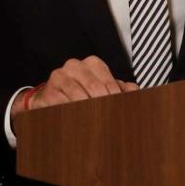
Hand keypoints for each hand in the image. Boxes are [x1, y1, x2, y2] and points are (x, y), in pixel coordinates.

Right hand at [11, 56, 136, 118]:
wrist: (51, 97)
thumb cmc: (82, 91)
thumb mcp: (103, 87)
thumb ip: (120, 88)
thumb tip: (134, 91)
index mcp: (92, 63)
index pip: (108, 81)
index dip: (115, 97)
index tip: (119, 109)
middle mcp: (75, 66)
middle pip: (95, 88)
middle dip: (104, 104)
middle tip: (110, 119)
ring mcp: (60, 77)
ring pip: (79, 96)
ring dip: (89, 110)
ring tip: (97, 122)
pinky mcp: (49, 92)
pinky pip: (64, 104)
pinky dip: (73, 113)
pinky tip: (79, 120)